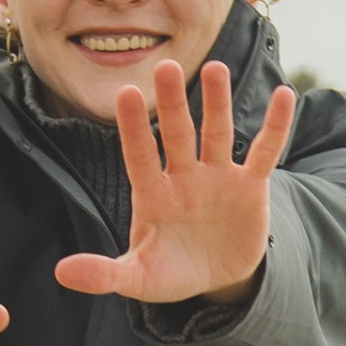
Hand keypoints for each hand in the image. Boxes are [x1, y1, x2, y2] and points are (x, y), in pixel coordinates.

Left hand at [54, 58, 294, 304]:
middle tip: (166, 66)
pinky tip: (284, 96)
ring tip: (216, 68)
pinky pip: (264, 152)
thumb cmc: (171, 272)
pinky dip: (275, 127)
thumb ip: (103, 274)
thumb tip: (61, 273)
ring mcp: (218, 177)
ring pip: (217, 133)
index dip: (134, 128)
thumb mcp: (138, 278)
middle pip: (177, 134)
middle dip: (173, 103)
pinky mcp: (250, 187)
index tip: (126, 93)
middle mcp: (184, 177)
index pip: (139, 156)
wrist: (216, 280)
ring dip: (217, 103)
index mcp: (153, 194)